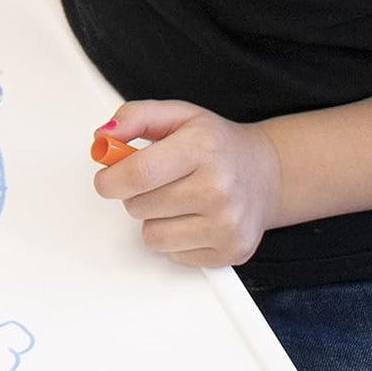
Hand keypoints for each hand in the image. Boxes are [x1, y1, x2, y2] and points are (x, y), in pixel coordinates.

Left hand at [92, 101, 281, 267]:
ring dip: (155, 220)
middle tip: (159, 182)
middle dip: (136, 195)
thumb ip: (135, 117)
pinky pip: (173, 255)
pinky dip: (176, 239)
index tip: (107, 179)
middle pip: (138, 206)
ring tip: (179, 200)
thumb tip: (103, 137)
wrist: (268, 172)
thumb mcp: (178, 115)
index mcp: (202, 147)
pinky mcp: (231, 250)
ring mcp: (227, 223)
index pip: (137, 174)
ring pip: (152, 236)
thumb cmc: (218, 145)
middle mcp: (219, 187)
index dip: (110, 180)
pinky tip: (195, 218)